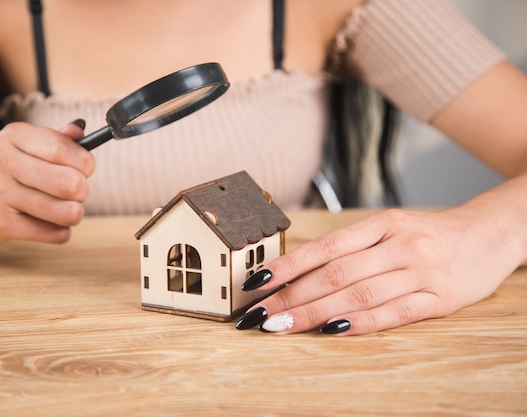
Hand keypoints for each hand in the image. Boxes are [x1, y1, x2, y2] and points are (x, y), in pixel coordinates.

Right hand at [0, 120, 94, 249]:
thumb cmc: (3, 175)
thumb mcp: (24, 148)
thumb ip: (56, 139)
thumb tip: (81, 130)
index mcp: (14, 136)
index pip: (63, 148)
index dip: (85, 163)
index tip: (86, 170)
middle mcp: (2, 161)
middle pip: (70, 183)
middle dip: (82, 192)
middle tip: (75, 194)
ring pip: (66, 211)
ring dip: (73, 215)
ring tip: (64, 211)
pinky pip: (54, 233)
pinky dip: (60, 232)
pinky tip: (49, 225)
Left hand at [236, 208, 521, 334]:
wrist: (490, 234)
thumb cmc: (428, 233)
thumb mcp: (390, 227)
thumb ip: (352, 247)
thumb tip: (299, 271)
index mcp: (383, 224)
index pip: (326, 247)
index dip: (289, 266)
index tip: (257, 284)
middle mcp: (400, 245)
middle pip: (336, 274)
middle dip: (292, 296)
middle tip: (260, 315)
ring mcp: (421, 272)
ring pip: (360, 295)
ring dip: (316, 313)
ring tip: (283, 326)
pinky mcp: (441, 298)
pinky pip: (395, 313)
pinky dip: (361, 323)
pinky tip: (332, 331)